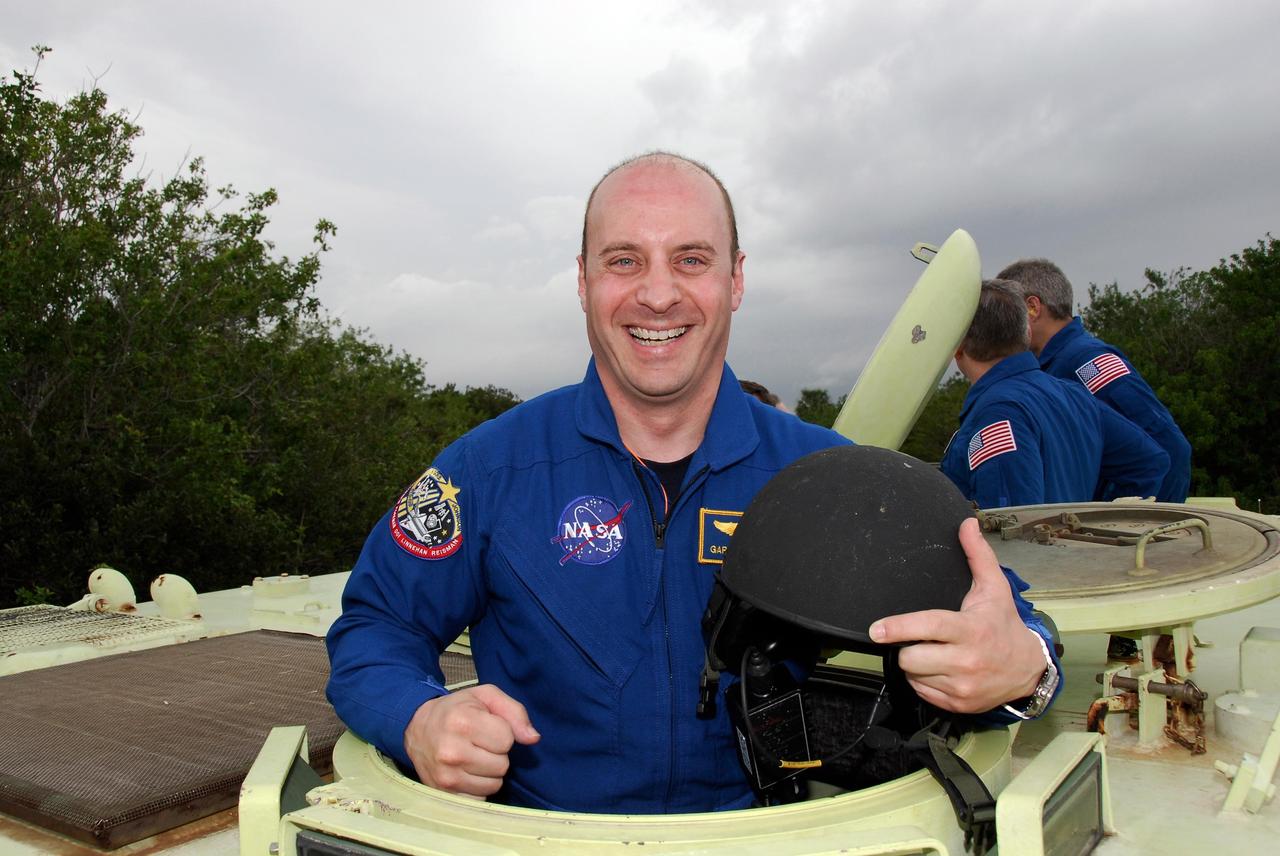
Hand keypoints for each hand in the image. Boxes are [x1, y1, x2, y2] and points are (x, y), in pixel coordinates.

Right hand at [404, 684, 540, 796]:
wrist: (416, 727)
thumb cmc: (456, 710)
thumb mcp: (485, 696)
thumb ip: (514, 712)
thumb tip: (533, 738)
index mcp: (462, 722)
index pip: (507, 740)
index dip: (502, 733)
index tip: (487, 727)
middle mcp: (451, 751)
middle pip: (502, 765)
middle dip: (496, 754)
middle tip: (479, 743)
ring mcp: (446, 776)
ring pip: (493, 785)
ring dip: (489, 772)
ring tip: (473, 757)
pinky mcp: (444, 794)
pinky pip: (480, 799)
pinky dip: (478, 788)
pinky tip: (466, 772)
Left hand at [868, 517, 1045, 712]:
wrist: (1029, 669)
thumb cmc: (1004, 624)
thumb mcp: (994, 588)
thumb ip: (977, 554)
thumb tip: (967, 523)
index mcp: (971, 630)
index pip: (928, 627)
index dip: (899, 628)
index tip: (876, 629)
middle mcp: (966, 661)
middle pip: (910, 657)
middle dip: (907, 646)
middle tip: (920, 638)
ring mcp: (962, 687)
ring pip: (913, 675)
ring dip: (915, 664)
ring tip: (934, 652)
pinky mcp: (958, 704)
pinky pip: (921, 691)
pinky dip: (923, 680)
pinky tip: (940, 669)